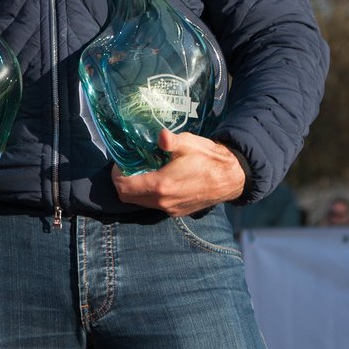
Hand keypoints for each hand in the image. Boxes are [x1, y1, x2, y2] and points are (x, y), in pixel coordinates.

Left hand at [112, 129, 245, 217]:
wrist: (231, 177)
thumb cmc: (208, 158)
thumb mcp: (188, 144)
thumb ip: (171, 141)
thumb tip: (161, 135)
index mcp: (161, 185)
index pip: (124, 187)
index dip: (117, 174)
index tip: (120, 162)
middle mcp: (163, 202)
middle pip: (129, 198)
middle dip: (123, 183)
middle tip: (128, 166)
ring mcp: (171, 210)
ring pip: (141, 203)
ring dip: (136, 189)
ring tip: (143, 171)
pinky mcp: (178, 212)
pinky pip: (155, 205)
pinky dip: (149, 194)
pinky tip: (157, 179)